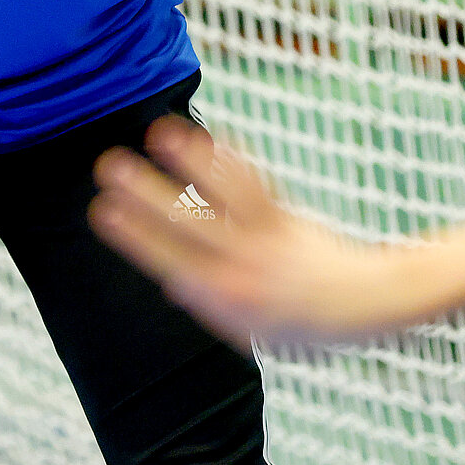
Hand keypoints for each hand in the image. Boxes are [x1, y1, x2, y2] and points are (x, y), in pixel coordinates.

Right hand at [89, 118, 421, 348]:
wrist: (360, 304)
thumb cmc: (300, 322)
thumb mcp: (251, 331)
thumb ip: (211, 304)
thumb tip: (174, 284)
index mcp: (222, 300)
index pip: (167, 260)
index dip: (134, 234)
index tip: (104, 209)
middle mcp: (241, 269)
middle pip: (186, 224)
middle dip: (146, 193)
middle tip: (110, 166)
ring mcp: (265, 241)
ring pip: (220, 197)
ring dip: (187, 162)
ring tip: (158, 133)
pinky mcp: (285, 219)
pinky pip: (254, 186)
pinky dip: (230, 161)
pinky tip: (208, 137)